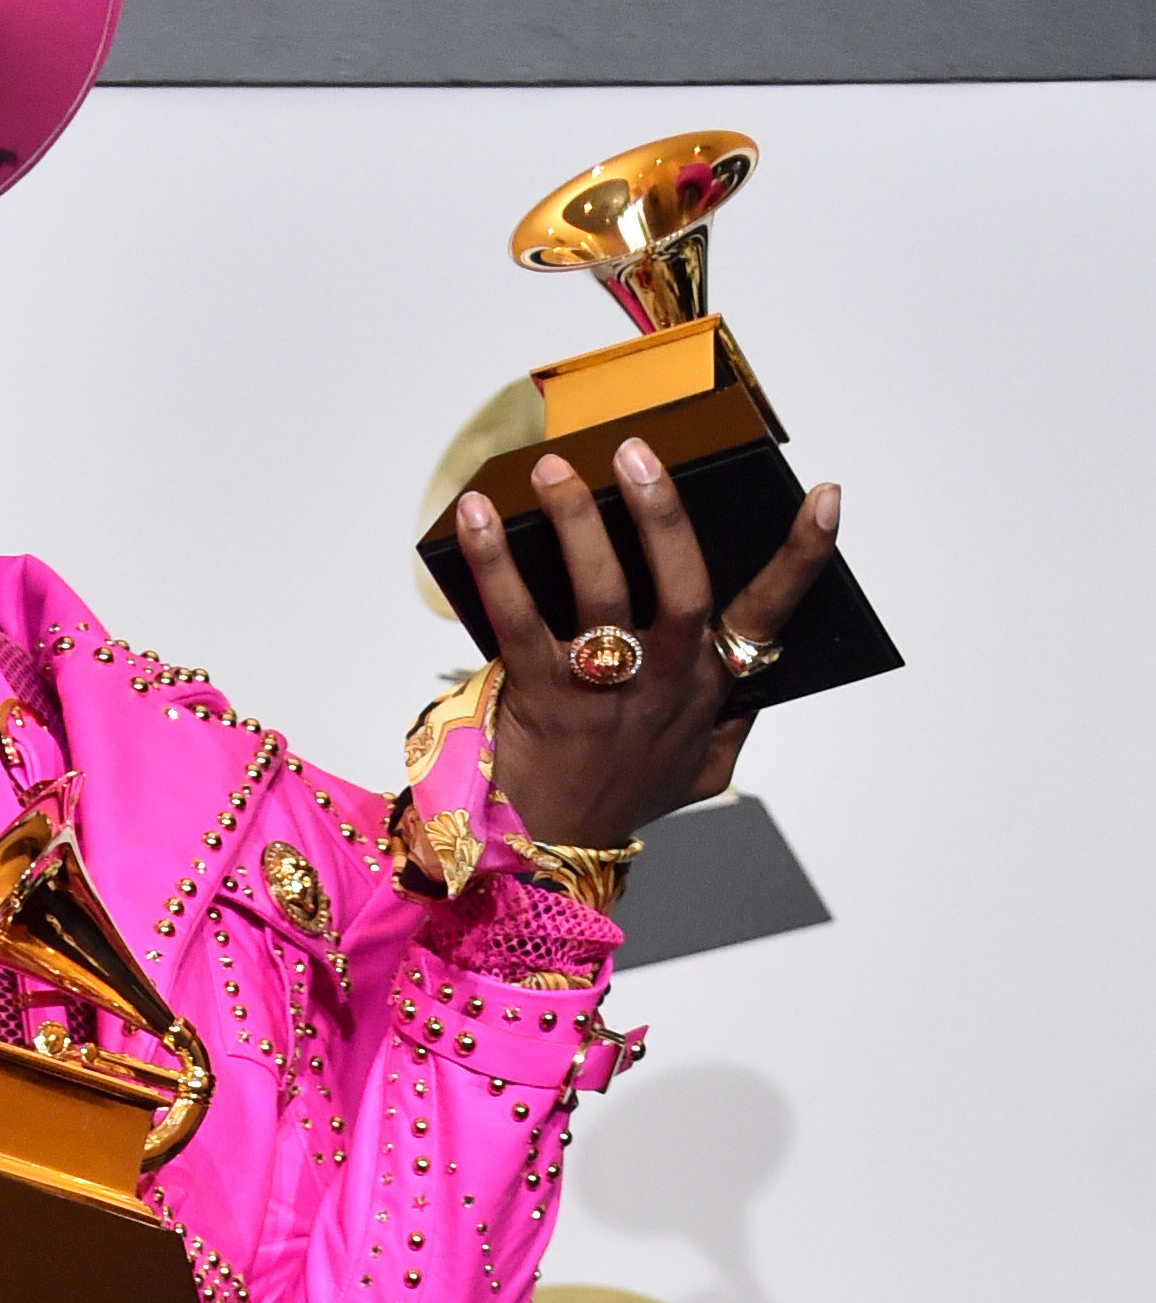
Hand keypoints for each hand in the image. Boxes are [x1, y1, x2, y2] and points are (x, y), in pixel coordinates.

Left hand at [455, 439, 841, 855]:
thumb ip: (733, 718)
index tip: (824, 495)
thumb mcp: (702, 769)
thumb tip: (761, 671)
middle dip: (663, 514)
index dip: (802, 556)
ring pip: (600, 592)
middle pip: (679, 585)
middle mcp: (663, 681)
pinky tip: (478, 516)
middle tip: (638, 452)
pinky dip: (495, 563)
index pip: (769, 615)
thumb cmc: (628, 796)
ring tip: (556, 469)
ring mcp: (602, 689)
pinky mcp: (539, 694)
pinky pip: (518, 617)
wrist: (555, 851)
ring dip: (576, 522)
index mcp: (707, 686)